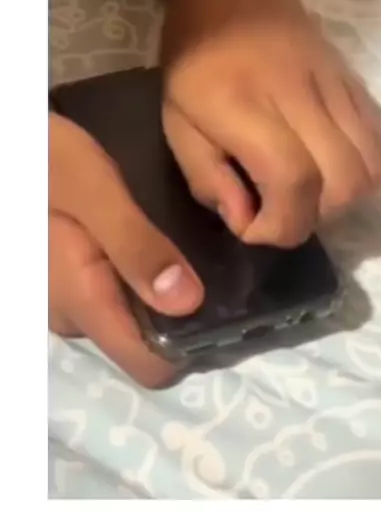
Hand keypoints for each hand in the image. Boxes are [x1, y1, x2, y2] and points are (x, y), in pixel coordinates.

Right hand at [49, 113, 203, 386]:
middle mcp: (71, 314)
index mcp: (83, 300)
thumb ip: (137, 247)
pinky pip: (111, 292)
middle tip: (211, 264)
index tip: (227, 308)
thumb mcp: (95, 193)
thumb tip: (190, 303)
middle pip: (144, 341)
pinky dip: (135, 275)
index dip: (192, 348)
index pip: (150, 367)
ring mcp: (64, 298)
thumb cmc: (46, 160)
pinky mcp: (63, 278)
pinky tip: (150, 239)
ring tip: (184, 246)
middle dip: (179, 312)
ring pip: (128, 315)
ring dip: (156, 290)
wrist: (8, 144)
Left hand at [160, 0, 380, 247]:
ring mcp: (336, 88)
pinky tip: (328, 170)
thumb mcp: (175, 122)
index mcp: (243, 105)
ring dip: (342, 200)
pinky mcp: (355, 84)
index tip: (253, 229)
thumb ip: (207, 178)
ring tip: (306, 193)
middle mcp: (299, 96)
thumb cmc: (195, 59)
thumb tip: (248, 222)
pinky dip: (360, 173)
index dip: (280, 224)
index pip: (293, 179)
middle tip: (279, 210)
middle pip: (344, 182)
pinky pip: (379, 143)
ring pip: (372, 167)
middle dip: (313, 218)